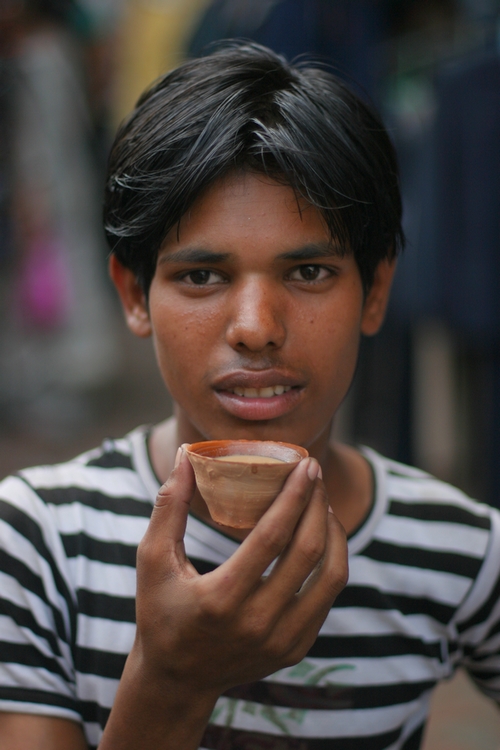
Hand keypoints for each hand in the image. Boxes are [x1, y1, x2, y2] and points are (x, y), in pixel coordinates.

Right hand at [100, 449, 347, 748]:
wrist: (178, 680)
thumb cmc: (161, 612)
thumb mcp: (152, 560)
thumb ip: (168, 507)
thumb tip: (186, 456)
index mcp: (221, 599)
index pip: (273, 537)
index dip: (294, 496)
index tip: (306, 465)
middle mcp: (258, 624)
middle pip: (308, 551)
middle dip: (317, 504)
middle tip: (315, 473)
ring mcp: (283, 640)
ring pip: (331, 575)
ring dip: (333, 532)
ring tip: (321, 503)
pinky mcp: (297, 648)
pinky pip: (328, 596)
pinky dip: (332, 560)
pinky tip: (320, 537)